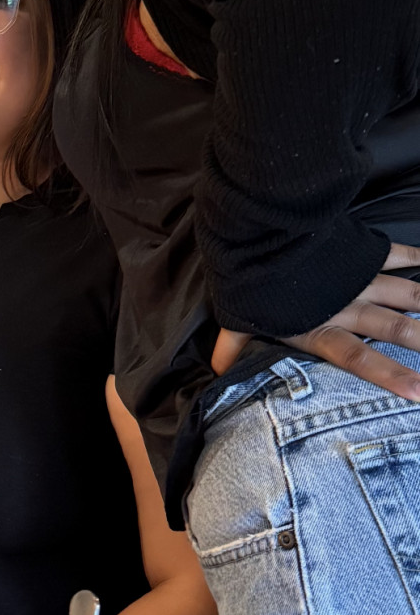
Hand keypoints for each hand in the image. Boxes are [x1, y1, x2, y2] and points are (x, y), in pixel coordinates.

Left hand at [212, 244, 419, 399]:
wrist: (258, 222)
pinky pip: (400, 257)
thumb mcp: (239, 314)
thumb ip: (234, 347)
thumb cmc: (249, 273)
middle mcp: (347, 306)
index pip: (359, 359)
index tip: (418, 393)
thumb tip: (216, 373)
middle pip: (395, 329)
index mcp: (319, 327)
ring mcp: (358, 277)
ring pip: (408, 296)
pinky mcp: (362, 250)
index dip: (389, 376)